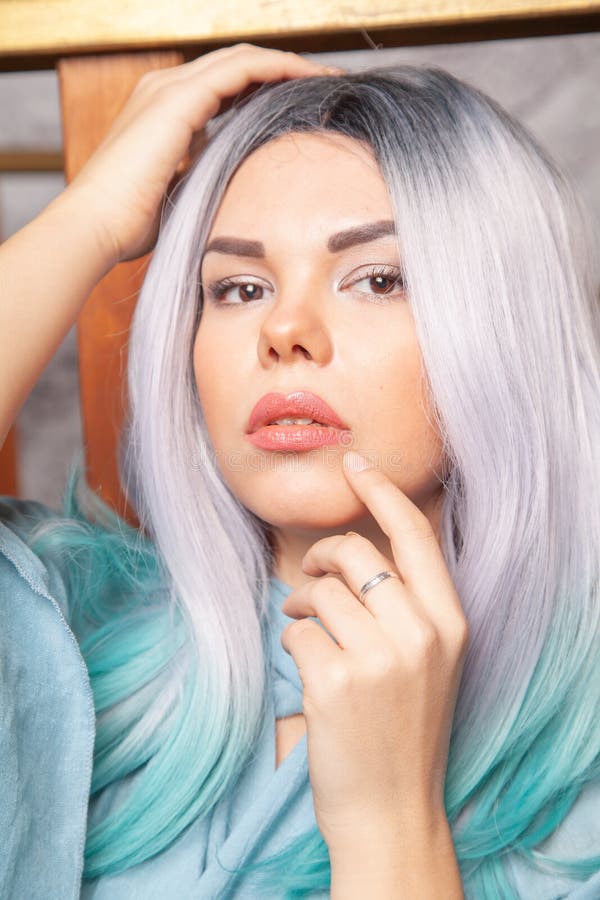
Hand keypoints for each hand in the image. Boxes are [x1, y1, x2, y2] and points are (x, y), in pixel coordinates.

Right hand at [64, 44, 338, 265]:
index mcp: (164, 110)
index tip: (302, 108)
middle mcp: (165, 89)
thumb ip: (200, 177)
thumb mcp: (178, 193)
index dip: (265, 90)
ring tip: (326, 80)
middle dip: (284, 71)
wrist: (97, 225)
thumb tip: (232, 183)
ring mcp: (170, 88)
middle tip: (326, 86)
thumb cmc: (131, 225)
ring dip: (289, 65)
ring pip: (244, 59)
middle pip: (238, 66)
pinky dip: (278, 69)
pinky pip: (242, 69)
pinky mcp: (180, 97)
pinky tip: (307, 81)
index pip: (225, 86)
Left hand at [280, 451, 468, 854]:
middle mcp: (421, 633)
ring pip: (320, 589)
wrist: (391, 808)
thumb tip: (356, 548)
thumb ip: (408, 605)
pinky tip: (304, 665)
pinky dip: (291, 642)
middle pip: (356, 553)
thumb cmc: (404, 728)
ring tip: (303, 625)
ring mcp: (380, 658)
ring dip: (300, 602)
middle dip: (320, 555)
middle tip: (309, 577)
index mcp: (450, 622)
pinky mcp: (335, 682)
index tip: (356, 466)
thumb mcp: (430, 661)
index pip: (415, 535)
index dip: (383, 492)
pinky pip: (297, 631)